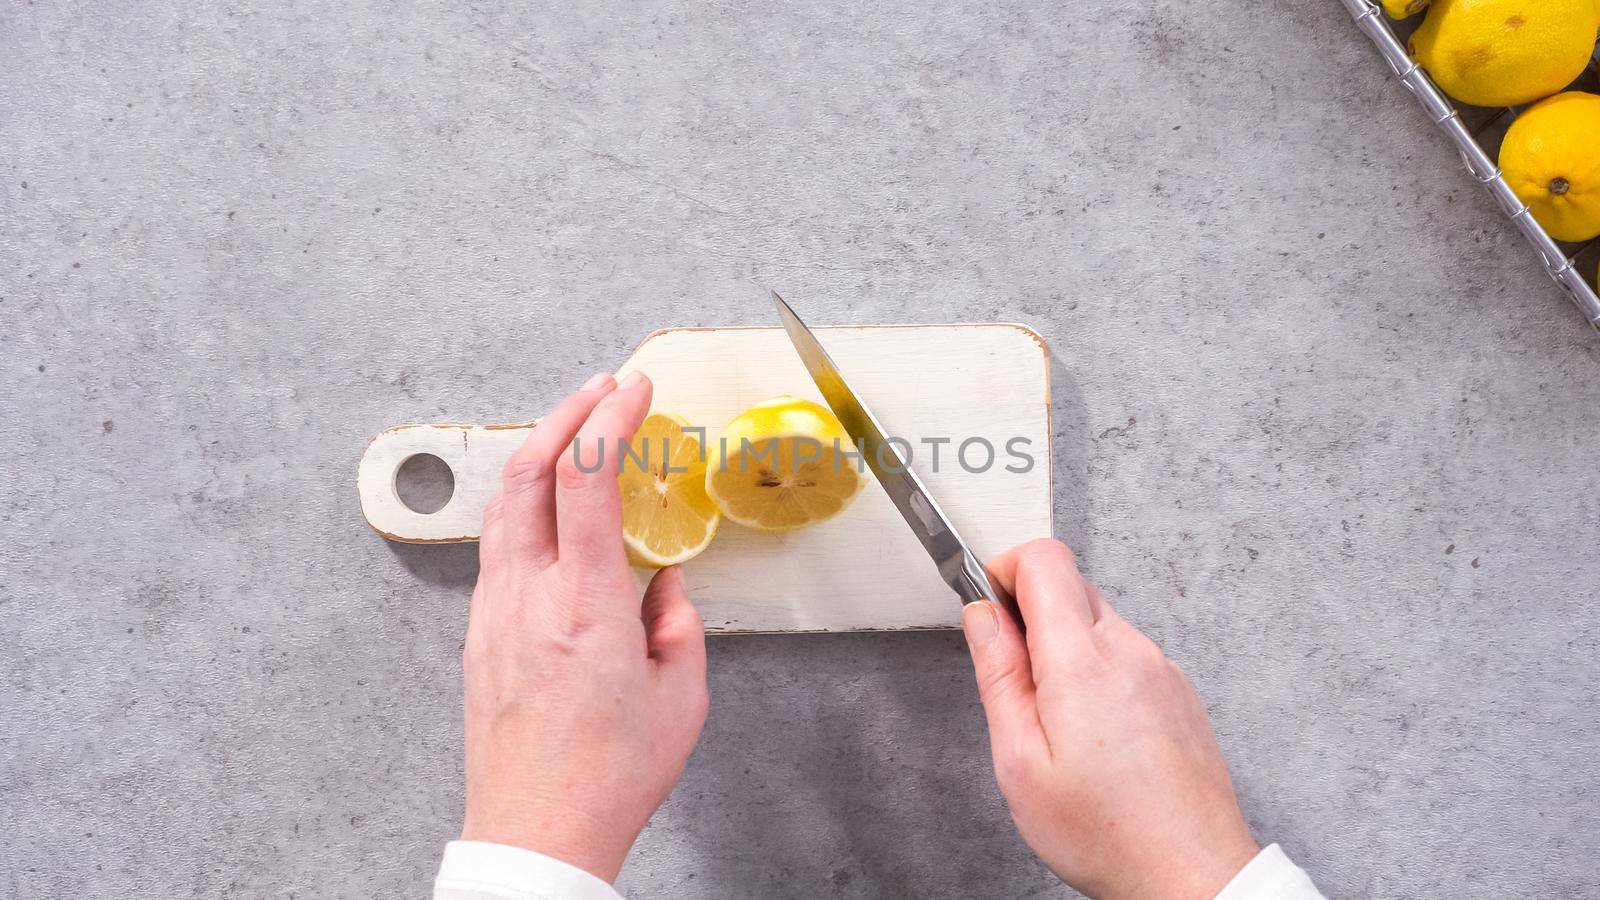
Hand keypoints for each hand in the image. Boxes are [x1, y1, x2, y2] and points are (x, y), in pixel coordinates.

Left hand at [459, 371, 708, 881]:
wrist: (536, 832)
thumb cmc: (608, 774)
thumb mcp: (679, 694)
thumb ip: (676, 620)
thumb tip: (663, 584)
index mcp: (585, 603)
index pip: (588, 480)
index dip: (611, 420)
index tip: (634, 389)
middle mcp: (528, 595)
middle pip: (528, 472)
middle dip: (566, 414)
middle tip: (601, 389)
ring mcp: (495, 612)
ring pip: (503, 505)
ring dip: (538, 455)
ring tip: (572, 434)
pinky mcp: (480, 634)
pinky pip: (498, 546)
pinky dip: (525, 504)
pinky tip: (549, 510)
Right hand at [963, 539, 1258, 899]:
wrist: (1191, 873)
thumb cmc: (1106, 831)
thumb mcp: (1019, 760)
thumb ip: (998, 675)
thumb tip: (982, 617)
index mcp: (1083, 661)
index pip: (1044, 559)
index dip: (1005, 571)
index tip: (989, 610)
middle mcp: (1130, 650)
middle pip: (1071, 585)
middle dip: (1031, 614)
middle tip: (1015, 679)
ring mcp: (1161, 668)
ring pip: (1100, 621)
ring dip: (1066, 647)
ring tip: (1057, 722)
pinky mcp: (1178, 691)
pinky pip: (1127, 655)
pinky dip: (1100, 672)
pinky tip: (1095, 733)